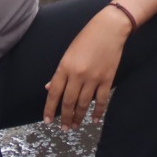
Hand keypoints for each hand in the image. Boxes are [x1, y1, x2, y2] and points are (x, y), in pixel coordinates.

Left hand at [43, 6, 129, 129]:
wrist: (109, 28)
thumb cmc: (87, 37)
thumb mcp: (69, 53)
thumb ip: (60, 72)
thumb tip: (49, 88)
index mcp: (65, 66)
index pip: (54, 93)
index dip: (50, 109)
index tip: (47, 121)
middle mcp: (77, 74)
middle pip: (68, 102)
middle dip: (65, 117)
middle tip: (64, 128)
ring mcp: (93, 78)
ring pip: (83, 103)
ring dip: (78, 117)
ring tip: (75, 126)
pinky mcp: (107, 79)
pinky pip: (101, 100)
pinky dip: (98, 112)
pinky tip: (94, 119)